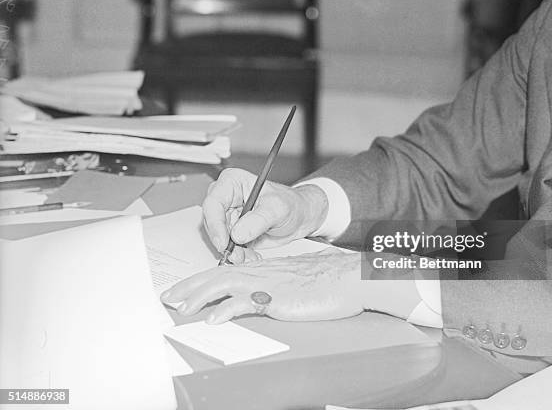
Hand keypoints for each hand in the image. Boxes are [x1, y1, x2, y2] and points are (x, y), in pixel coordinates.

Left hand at [161, 248, 366, 322]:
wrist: (345, 278)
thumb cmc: (324, 281)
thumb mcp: (291, 282)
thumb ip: (272, 288)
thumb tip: (255, 300)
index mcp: (261, 269)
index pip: (223, 272)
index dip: (199, 280)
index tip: (182, 289)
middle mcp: (259, 273)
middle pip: (215, 275)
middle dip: (189, 286)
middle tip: (168, 296)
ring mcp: (266, 284)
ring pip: (223, 285)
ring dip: (199, 297)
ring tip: (181, 308)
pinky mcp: (276, 298)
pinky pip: (246, 303)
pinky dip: (226, 310)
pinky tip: (213, 320)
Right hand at [203, 168, 327, 262]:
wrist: (299, 217)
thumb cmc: (290, 204)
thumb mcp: (277, 208)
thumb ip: (258, 220)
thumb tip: (238, 234)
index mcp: (233, 182)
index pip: (213, 203)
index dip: (215, 224)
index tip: (223, 242)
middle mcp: (227, 198)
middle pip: (212, 223)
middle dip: (224, 242)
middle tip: (238, 254)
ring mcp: (228, 216)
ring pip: (219, 238)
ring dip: (233, 251)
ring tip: (249, 256)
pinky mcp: (233, 231)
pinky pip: (228, 247)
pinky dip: (238, 255)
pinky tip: (251, 255)